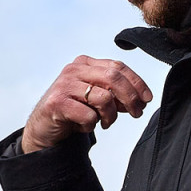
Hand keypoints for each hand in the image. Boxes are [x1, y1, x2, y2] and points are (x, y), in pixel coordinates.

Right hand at [22, 56, 151, 152]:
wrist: (43, 127)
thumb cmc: (72, 111)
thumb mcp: (96, 98)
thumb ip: (115, 94)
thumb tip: (141, 99)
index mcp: (85, 63)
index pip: (118, 66)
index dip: (137, 82)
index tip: (147, 99)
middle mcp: (73, 70)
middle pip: (114, 78)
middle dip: (131, 97)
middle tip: (137, 113)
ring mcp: (64, 85)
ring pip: (104, 98)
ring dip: (110, 116)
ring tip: (104, 123)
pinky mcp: (57, 103)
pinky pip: (89, 116)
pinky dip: (91, 126)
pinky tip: (83, 126)